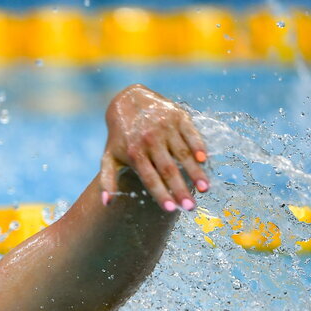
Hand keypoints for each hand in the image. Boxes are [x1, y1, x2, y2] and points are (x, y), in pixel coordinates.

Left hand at [100, 84, 209, 211]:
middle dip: (180, 189)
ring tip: (204, 189)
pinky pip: (191, 134)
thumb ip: (107, 180)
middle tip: (191, 207)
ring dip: (195, 172)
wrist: (128, 100)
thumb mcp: (109, 156)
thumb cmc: (120, 136)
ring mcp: (165, 128)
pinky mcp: (178, 117)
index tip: (171, 209)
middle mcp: (150, 140)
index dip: (161, 194)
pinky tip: (205, 161)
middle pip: (168, 169)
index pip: (150, 178)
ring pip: (182, 154)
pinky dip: (198, 147)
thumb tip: (106, 203)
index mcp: (134, 153)